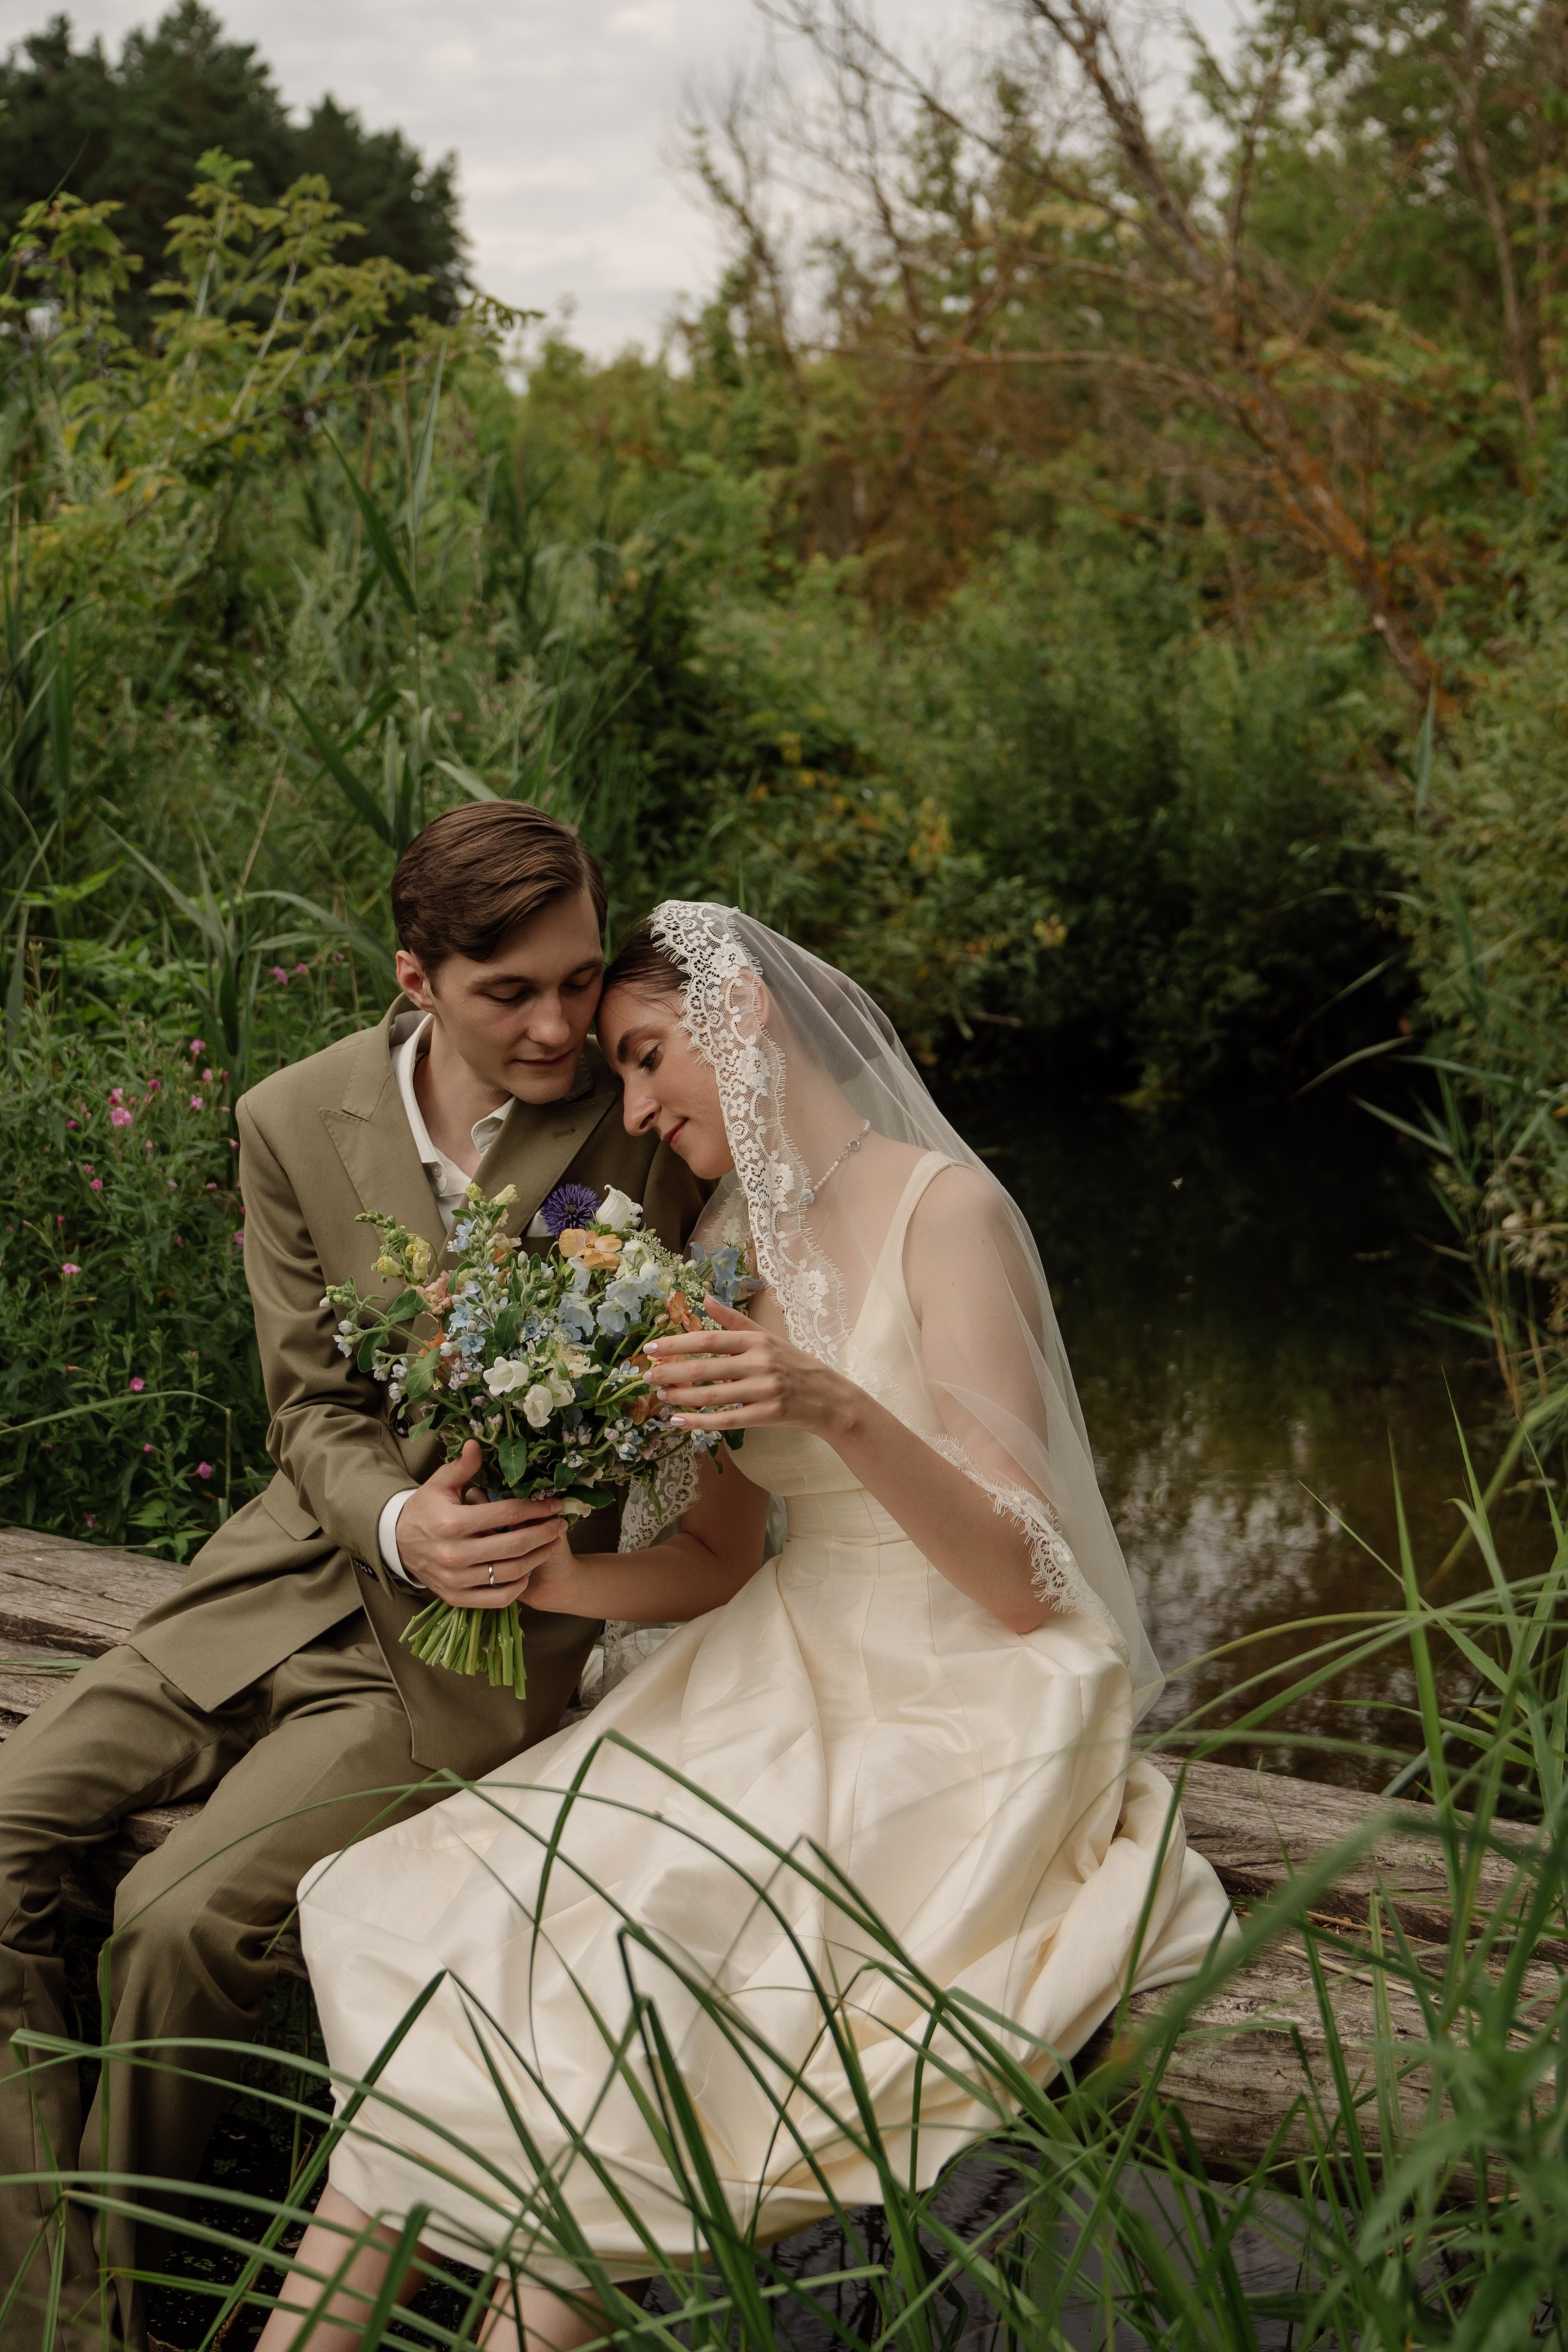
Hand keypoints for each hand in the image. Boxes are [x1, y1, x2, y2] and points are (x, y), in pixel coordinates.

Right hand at [394, 1440, 567, 1608]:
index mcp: (451, 1522)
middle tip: (560, 1523)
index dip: (535, 1509)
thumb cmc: (425, 1508)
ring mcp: (455, 1580)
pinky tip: (528, 1570)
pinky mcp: (456, 1598)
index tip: (554, 1504)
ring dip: (538, 1557)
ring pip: (510, 1572)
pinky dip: (518, 1586)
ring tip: (551, 1543)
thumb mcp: (439, 1484)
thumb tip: (477, 1444)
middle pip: (514, 1545)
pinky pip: (497, 1598)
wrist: (398, 1543)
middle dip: (544, 1533)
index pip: (506, 1514)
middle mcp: (454, 1554)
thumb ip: (461, 1466)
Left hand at [645, 1298, 852, 1434]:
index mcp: (757, 1340)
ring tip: (661, 1397)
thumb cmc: (793, 1364)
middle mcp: (760, 1362)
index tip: (652, 1349)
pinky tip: (679, 1422)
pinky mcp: (767, 1415)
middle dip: (671, 1373)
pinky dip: (699, 1422)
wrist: (828, 1398)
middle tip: (646, 1377)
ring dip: (681, 1397)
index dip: (677, 1344)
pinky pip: (725, 1421)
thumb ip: (735, 1321)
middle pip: (705, 1368)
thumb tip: (705, 1298)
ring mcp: (764, 1390)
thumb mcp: (767, 1337)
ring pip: (712, 1396)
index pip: (709, 1339)